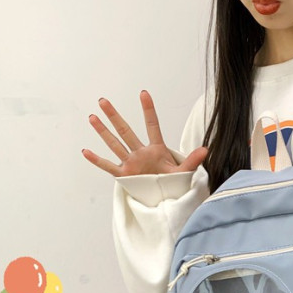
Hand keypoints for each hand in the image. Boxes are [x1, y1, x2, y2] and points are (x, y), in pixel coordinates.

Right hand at [82, 90, 207, 176]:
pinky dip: (98, 160)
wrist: (166, 199)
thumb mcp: (184, 172)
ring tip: (93, 117)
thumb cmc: (173, 183)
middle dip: (115, 117)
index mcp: (157, 150)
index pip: (152, 126)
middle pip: (126, 131)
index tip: (144, 93)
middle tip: (103, 101)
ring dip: (104, 132)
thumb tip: (206, 149)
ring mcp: (132, 163)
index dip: (148, 111)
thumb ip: (193, 160)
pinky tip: (86, 151)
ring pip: (115, 144)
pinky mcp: (126, 175)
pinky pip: (109, 166)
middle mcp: (141, 153)